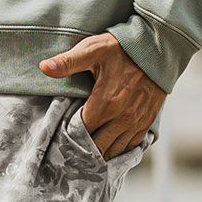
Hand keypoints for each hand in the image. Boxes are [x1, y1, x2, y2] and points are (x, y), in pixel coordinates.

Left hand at [38, 34, 165, 158]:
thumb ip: (67, 62)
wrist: (157, 47)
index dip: (69, 137)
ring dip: (101, 153)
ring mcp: (136, 122)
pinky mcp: (147, 122)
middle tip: (70, 151)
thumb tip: (44, 67)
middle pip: (97, 147)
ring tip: (87, 154)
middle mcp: (122, 118)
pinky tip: (109, 149)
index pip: (82, 133)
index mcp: (105, 103)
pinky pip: (131, 146)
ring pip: (114, 150)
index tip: (60, 138)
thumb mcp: (92, 50)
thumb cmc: (121, 48)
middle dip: (83, 150)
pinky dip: (119, 150)